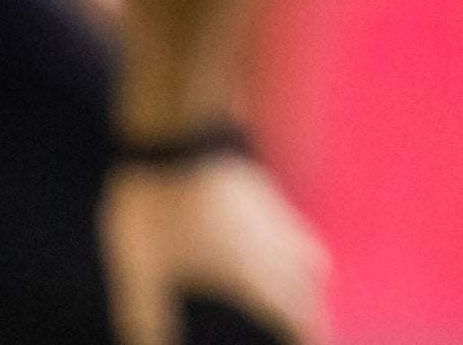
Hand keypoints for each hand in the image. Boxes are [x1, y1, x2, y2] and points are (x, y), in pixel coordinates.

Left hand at [101, 157, 327, 344]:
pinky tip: (280, 250)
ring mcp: (271, 215)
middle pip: (307, 284)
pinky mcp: (264, 193)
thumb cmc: (153, 208)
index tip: (321, 344)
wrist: (174, 138)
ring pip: (308, 252)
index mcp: (243, 270)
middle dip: (313, 311)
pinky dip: (300, 249)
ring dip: (312, 279)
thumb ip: (146, 314)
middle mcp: (268, 245)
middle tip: (317, 331)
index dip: (305, 331)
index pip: (286, 309)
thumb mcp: (140, 269)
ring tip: (307, 293)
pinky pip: (295, 229)